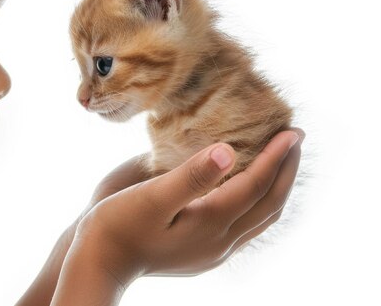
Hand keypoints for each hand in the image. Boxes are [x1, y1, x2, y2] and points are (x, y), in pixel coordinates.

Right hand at [51, 129, 303, 305]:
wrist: (99, 263)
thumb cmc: (118, 226)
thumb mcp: (152, 197)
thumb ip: (191, 176)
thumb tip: (229, 151)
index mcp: (211, 222)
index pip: (257, 185)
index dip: (276, 157)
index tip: (291, 130)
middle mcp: (220, 240)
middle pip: (268, 204)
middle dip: (286, 171)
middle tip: (294, 139)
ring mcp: (213, 250)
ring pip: (259, 218)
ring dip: (275, 188)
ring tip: (281, 161)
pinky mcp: (202, 253)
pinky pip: (244, 226)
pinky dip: (257, 203)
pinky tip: (247, 190)